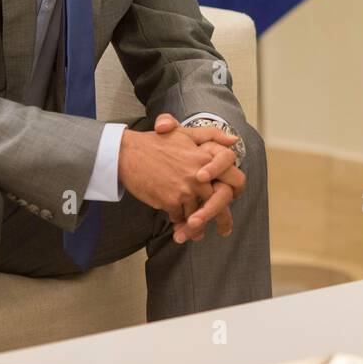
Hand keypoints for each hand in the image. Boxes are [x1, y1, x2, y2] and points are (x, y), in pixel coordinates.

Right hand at [151, 113, 244, 242]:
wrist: (127, 154)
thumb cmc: (156, 143)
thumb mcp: (186, 133)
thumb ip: (212, 135)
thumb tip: (234, 139)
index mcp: (206, 158)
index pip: (234, 179)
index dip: (235, 191)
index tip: (233, 200)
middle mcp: (199, 175)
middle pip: (218, 202)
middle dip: (220, 217)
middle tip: (225, 229)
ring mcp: (185, 190)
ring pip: (198, 213)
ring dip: (196, 222)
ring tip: (195, 230)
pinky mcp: (170, 201)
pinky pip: (180, 217)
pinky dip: (178, 220)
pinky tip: (176, 221)